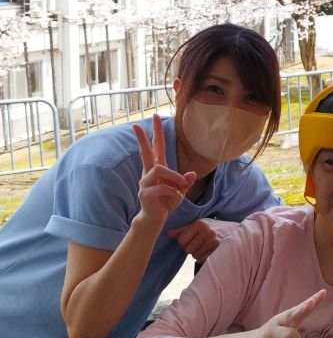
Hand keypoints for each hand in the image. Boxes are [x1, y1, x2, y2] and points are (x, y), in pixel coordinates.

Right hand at [133, 114, 196, 230]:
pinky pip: (162, 187)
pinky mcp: (145, 194)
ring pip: (159, 169)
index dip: (156, 132)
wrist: (156, 219)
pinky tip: (177, 196)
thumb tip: (191, 174)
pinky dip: (174, 191)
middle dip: (142, 138)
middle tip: (136, 124)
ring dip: (174, 177)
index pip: (156, 147)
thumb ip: (185, 181)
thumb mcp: (180, 190)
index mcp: (158, 168)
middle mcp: (149, 173)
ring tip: (181, 187)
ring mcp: (145, 183)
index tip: (155, 117)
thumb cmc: (166, 202)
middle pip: (146, 152)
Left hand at [167, 218, 227, 262]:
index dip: (185, 243)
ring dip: (199, 254)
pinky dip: (205, 258)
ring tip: (206, 247)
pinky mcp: (219, 250)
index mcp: (199, 224)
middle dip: (192, 249)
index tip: (193, 240)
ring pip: (195, 256)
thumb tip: (168, 234)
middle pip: (188, 250)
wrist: (236, 232)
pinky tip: (211, 251)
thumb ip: (184, 230)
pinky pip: (203, 260)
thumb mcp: (200, 225)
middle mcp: (206, 231)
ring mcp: (214, 241)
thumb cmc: (214, 228)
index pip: (181, 240)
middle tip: (201, 244)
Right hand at [243, 290, 324, 337]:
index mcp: (285, 319)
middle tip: (311, 303)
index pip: (300, 308)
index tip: (324, 293)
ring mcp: (270, 334)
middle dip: (303, 309)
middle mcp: (278, 323)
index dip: (312, 301)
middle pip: (292, 314)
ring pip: (290, 336)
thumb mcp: (287, 337)